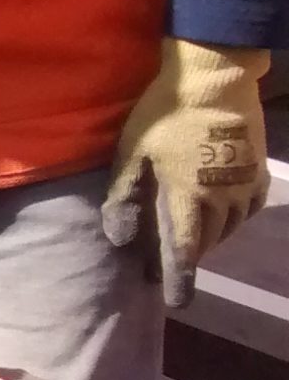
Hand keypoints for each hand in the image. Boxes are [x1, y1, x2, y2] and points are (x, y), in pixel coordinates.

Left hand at [104, 37, 271, 308]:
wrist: (215, 77)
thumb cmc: (165, 114)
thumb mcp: (131, 153)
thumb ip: (124, 198)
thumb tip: (120, 240)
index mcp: (188, 198)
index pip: (184, 250)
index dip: (178, 278)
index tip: (175, 302)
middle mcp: (223, 198)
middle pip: (207, 241)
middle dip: (187, 257)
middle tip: (165, 264)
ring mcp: (245, 184)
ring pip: (229, 228)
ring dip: (209, 238)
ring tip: (189, 240)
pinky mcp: (258, 169)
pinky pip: (249, 208)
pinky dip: (232, 219)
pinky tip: (220, 216)